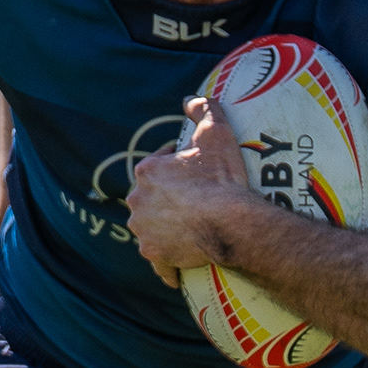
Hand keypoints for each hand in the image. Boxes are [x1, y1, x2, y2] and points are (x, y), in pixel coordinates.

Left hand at [122, 100, 258, 281]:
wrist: (229, 222)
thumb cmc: (221, 178)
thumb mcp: (215, 132)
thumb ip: (203, 108)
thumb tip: (190, 99)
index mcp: (147, 171)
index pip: (159, 165)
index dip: (178, 166)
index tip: (196, 172)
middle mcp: (137, 200)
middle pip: (152, 197)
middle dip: (168, 198)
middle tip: (196, 201)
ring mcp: (144, 230)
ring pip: (151, 227)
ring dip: (164, 228)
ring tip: (190, 229)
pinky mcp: (155, 255)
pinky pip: (158, 262)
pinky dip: (166, 265)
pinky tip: (175, 268)